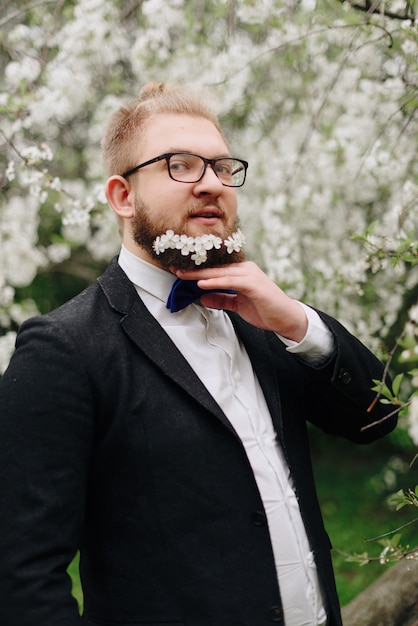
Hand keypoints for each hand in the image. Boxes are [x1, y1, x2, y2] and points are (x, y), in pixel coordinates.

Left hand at [175, 261, 307, 341]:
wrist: (286, 318)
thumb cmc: (264, 310)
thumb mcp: (237, 305)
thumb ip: (221, 299)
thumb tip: (202, 296)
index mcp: (241, 272)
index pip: (215, 270)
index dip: (197, 271)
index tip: (180, 272)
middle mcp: (245, 269)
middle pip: (214, 268)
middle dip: (194, 270)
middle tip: (175, 269)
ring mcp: (249, 274)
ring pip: (219, 272)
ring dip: (200, 274)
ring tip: (183, 275)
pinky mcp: (252, 283)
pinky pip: (229, 281)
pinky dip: (215, 282)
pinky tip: (201, 284)